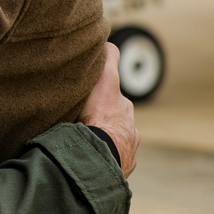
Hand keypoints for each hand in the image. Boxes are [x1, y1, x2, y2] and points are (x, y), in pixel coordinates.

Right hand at [80, 42, 139, 177]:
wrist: (97, 155)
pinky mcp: (119, 171)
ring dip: (102, 143)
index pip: (115, 100)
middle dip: (104, 122)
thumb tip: (110, 42)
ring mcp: (126, 153)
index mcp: (125, 110)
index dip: (103, 98)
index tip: (91, 102)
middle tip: (83, 123)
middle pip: (116, 123)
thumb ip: (109, 59)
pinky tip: (87, 160)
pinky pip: (109, 164)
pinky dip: (101, 160)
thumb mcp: (105, 80)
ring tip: (83, 144)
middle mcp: (130, 132)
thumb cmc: (100, 116)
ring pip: (114, 144)